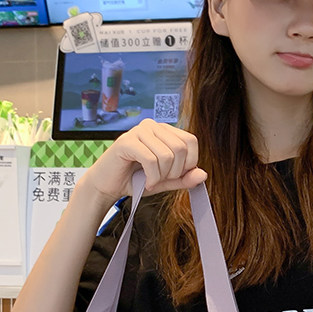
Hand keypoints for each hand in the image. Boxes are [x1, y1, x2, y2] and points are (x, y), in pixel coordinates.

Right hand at [79, 119, 206, 206]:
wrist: (109, 185)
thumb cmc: (137, 179)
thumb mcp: (166, 181)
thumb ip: (184, 178)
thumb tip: (203, 174)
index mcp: (164, 131)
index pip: (191, 141)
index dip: (189, 163)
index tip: (175, 176)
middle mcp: (152, 126)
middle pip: (181, 148)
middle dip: (175, 172)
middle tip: (161, 180)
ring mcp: (138, 131)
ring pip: (167, 155)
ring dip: (162, 176)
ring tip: (151, 181)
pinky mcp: (127, 142)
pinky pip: (151, 160)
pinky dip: (152, 177)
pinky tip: (146, 182)